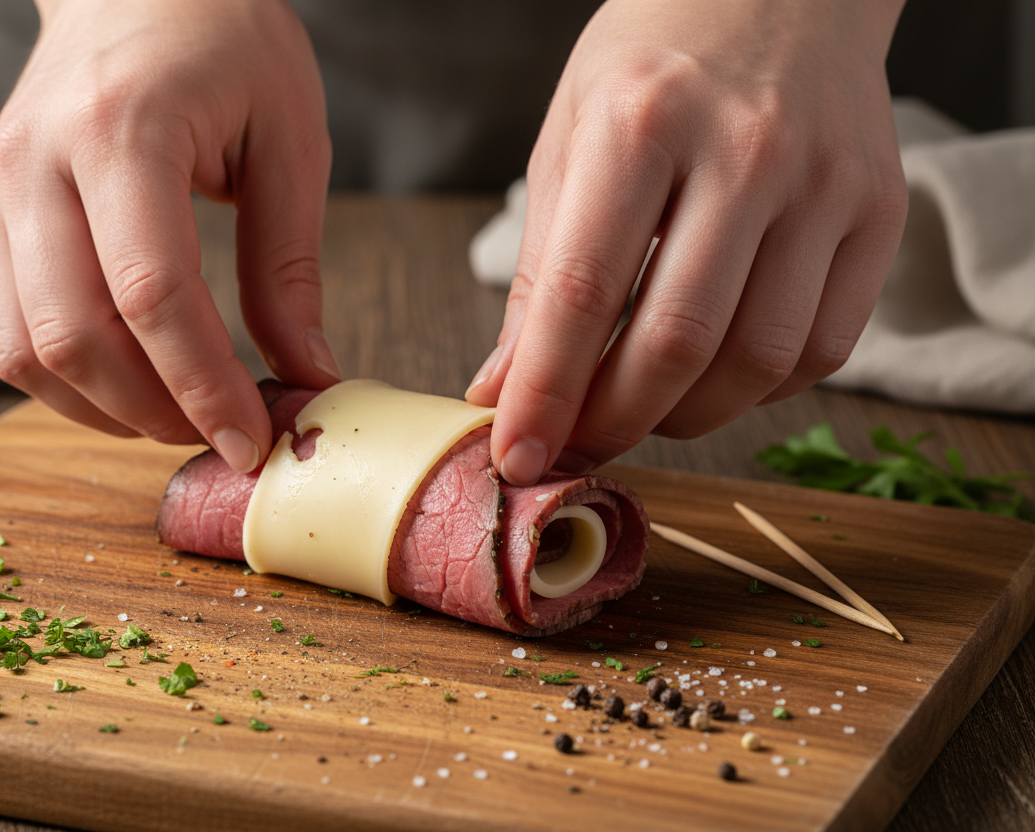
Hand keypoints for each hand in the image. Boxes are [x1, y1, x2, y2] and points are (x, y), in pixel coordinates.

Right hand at [0, 0, 339, 472]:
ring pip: (23, 350)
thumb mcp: (289, 138)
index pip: (152, 294)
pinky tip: (128, 384)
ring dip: (104, 409)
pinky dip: (65, 380)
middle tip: (222, 433)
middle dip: (154, 413)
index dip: (204, 386)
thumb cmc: (223, 39)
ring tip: (179, 415)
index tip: (252, 437)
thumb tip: (306, 372)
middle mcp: (36, 161)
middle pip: (73, 336)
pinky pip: (4, 329)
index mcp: (120, 129)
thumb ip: (289, 265)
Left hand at [466, 0, 908, 484]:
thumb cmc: (654, 65)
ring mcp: (826, 183)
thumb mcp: (569, 141)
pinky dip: (758, 389)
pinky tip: (715, 373)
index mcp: (641, 121)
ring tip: (641, 410)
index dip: (545, 394)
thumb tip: (504, 390)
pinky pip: (821, 348)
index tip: (517, 458)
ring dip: (686, 417)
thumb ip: (541, 271)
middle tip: (578, 446)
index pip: (583, 292)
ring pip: (758, 360)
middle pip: (677, 342)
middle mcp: (745, 150)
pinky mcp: (881, 212)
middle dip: (614, 422)